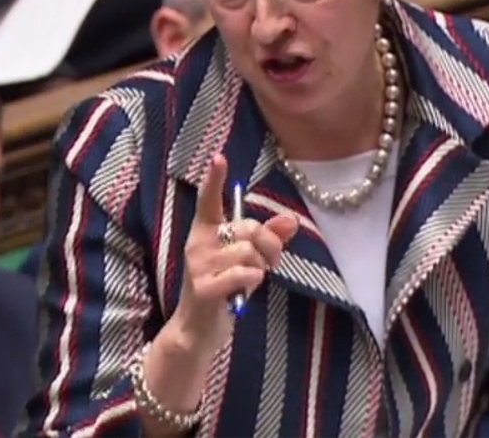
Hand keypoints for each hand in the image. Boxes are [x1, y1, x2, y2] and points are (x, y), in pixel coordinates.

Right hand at [168, 154, 298, 360]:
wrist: (199, 330)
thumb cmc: (225, 289)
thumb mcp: (248, 261)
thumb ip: (268, 239)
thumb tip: (290, 220)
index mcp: (205, 232)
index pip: (209, 200)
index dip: (214, 179)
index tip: (219, 157)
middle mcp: (197, 243)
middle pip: (248, 228)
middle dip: (269, 246)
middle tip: (270, 263)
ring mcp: (198, 266)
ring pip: (249, 253)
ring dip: (260, 269)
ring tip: (250, 281)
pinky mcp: (202, 288)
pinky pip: (243, 274)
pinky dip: (252, 282)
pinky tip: (244, 293)